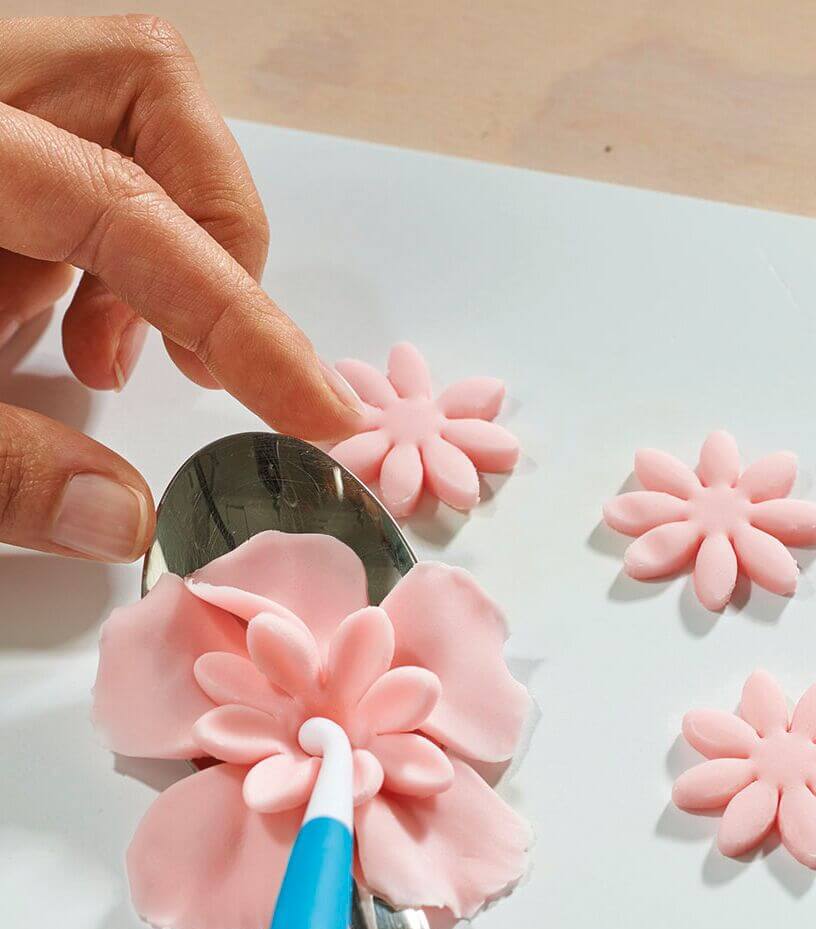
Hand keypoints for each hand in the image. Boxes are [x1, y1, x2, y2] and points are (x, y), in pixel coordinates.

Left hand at [0, 15, 361, 562]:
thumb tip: (126, 523)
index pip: (132, 211)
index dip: (242, 318)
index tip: (317, 409)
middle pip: (149, 84)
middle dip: (213, 219)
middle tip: (197, 344)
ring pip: (119, 113)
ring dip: (156, 239)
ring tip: (120, 354)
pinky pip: (66, 150)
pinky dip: (98, 244)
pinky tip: (64, 328)